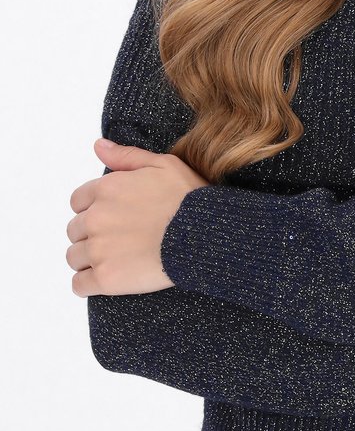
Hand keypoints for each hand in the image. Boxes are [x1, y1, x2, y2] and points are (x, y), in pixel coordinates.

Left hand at [67, 138, 209, 297]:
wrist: (205, 234)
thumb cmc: (189, 198)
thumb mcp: (163, 165)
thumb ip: (127, 156)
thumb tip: (98, 145)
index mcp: (105, 189)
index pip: (78, 202)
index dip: (93, 209)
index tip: (112, 217)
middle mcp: (95, 218)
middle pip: (75, 230)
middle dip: (91, 234)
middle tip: (119, 239)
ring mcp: (98, 250)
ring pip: (74, 257)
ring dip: (88, 259)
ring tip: (114, 260)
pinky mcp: (105, 278)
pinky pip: (78, 285)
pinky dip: (87, 284)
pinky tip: (106, 279)